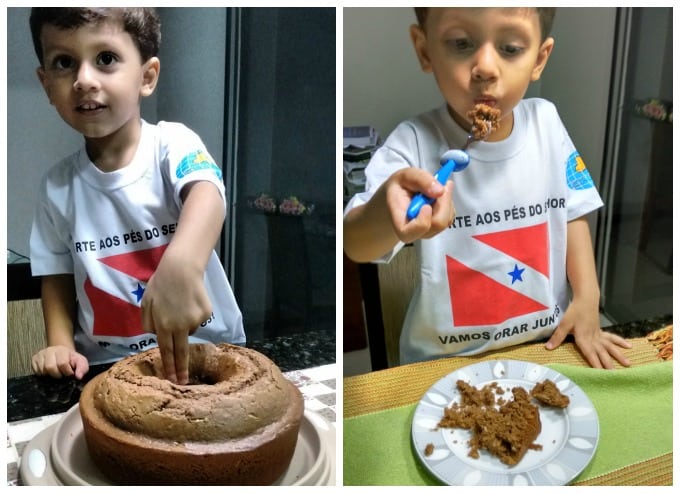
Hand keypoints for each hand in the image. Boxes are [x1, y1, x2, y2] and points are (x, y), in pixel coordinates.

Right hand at [32, 345, 88, 378]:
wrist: (62, 354)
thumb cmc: (72, 359)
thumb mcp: (81, 362)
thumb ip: (82, 368)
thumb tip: (78, 376)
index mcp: (62, 350)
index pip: (62, 363)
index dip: (67, 372)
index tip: (69, 373)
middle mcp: (49, 350)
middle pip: (50, 367)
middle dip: (57, 374)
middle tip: (61, 374)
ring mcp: (40, 354)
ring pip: (42, 370)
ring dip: (50, 375)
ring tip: (55, 372)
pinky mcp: (33, 359)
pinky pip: (36, 371)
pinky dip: (43, 375)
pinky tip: (48, 372)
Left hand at [141, 249, 211, 383]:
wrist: (181, 269)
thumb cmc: (160, 284)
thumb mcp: (146, 304)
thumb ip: (149, 323)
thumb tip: (156, 334)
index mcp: (163, 326)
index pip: (166, 351)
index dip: (169, 367)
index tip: (172, 381)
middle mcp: (180, 326)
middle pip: (181, 352)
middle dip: (181, 369)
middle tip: (183, 382)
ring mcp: (195, 320)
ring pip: (189, 329)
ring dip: (184, 324)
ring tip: (180, 305)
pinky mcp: (206, 313)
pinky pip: (198, 319)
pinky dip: (194, 314)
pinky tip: (190, 300)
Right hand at [384, 167, 454, 243]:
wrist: (399, 195)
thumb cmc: (399, 188)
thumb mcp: (405, 175)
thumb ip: (420, 179)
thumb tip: (439, 191)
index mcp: (399, 221)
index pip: (409, 232)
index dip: (422, 221)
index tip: (426, 205)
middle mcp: (414, 231)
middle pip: (436, 224)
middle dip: (443, 203)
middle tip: (442, 185)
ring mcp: (427, 231)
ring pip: (446, 221)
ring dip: (446, 202)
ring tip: (436, 189)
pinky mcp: (437, 227)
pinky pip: (450, 218)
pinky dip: (448, 204)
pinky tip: (438, 196)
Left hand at [545, 301, 631, 368]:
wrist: (586, 299)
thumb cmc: (574, 312)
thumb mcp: (564, 324)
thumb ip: (558, 337)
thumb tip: (548, 348)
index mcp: (584, 339)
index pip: (590, 354)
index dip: (595, 364)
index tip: (602, 375)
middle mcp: (593, 339)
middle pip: (602, 353)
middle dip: (608, 364)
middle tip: (616, 376)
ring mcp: (599, 335)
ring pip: (610, 347)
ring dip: (619, 355)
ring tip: (628, 364)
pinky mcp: (601, 331)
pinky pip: (612, 338)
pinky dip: (620, 342)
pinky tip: (629, 346)